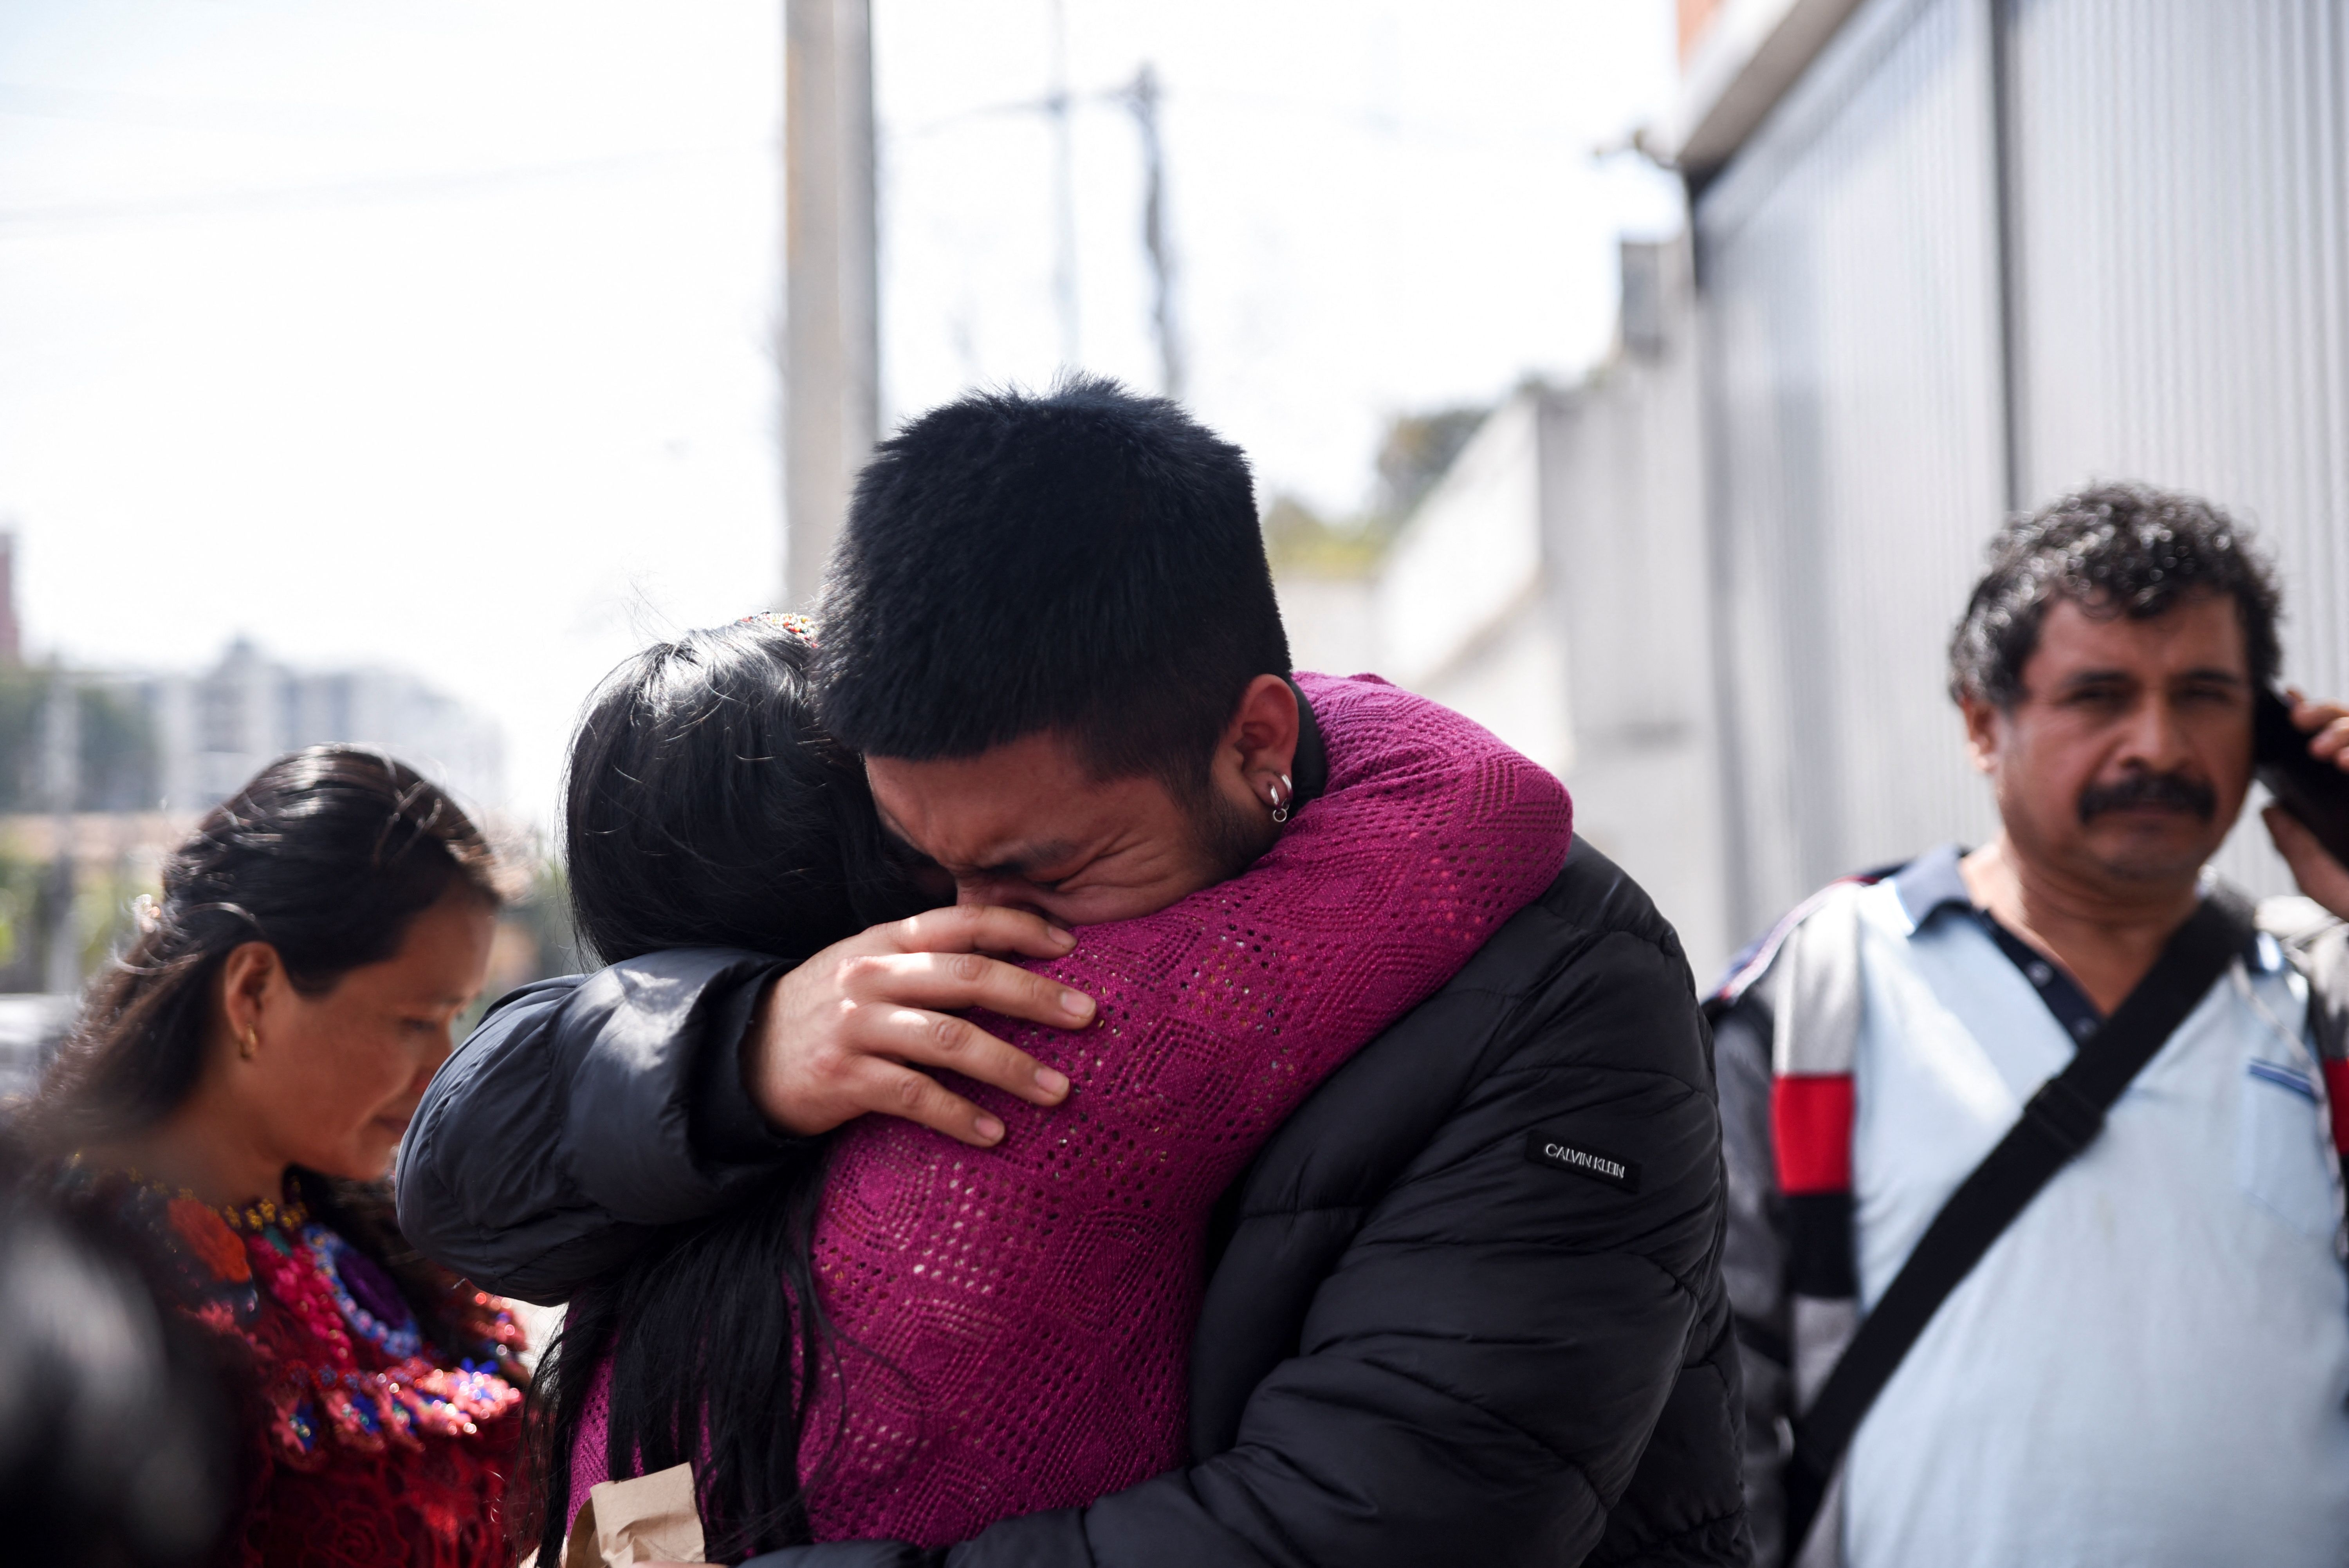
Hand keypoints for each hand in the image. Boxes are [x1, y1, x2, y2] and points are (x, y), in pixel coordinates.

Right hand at [745, 905, 1091, 1146]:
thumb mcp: (870, 968)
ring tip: (1059, 1091)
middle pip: (968, 979)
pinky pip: (915, 1097)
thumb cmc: (828, 1012)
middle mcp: (872, 976)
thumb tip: (1012, 957)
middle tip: (1088, 1016)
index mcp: (885, 941)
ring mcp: (856, 1027)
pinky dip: (960, 1116)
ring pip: (950, 1041)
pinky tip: (996, 1134)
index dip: (1019, 929)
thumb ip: (929, 959)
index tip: (1072, 946)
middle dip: (1035, 996)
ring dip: (1012, 1067)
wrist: (741, 1058)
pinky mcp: (843, 1079)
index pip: (962, 923)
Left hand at [2265, 691, 2348, 920]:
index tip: (2288, 702)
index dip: (2314, 715)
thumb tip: (2270, 807)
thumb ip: (2292, 839)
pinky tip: (2344, 762)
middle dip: (2325, 712)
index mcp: (2348, 793)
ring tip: (2319, 749)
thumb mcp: (2312, 870)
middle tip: (2298, 718)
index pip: (2333, 741)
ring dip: (2343, 730)